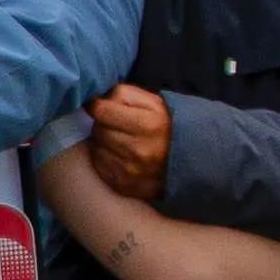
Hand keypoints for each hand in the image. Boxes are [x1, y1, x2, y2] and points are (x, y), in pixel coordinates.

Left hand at [86, 83, 173, 201]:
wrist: (184, 160)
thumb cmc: (164, 125)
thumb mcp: (151, 102)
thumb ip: (123, 94)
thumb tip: (95, 100)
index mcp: (148, 125)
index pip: (102, 111)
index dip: (98, 106)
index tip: (100, 106)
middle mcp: (138, 151)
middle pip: (99, 130)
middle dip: (103, 124)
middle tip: (116, 125)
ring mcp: (129, 171)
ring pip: (97, 148)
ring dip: (103, 142)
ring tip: (120, 140)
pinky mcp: (122, 184)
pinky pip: (99, 165)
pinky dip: (105, 158)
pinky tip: (119, 155)